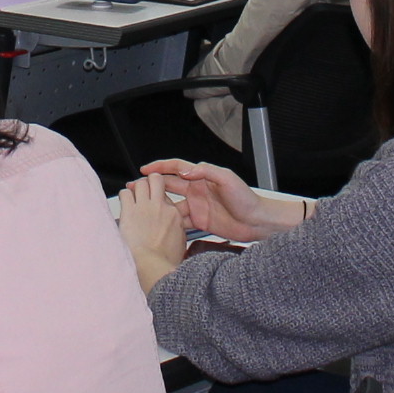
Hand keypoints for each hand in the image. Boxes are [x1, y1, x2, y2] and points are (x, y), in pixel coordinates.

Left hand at [118, 174, 190, 286]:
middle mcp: (160, 207)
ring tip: (132, 196)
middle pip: (156, 180)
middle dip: (149, 182)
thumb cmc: (164, 261)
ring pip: (140, 182)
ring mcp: (145, 207)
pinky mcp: (130, 211)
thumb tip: (172, 231)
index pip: (166, 195)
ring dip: (135, 188)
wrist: (152, 265)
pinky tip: (123, 203)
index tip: (154, 204)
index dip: (158, 198)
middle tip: (144, 190)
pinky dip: (123, 196)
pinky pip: (125, 193)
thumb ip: (176, 232)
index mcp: (174, 214)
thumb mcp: (180, 245)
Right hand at [135, 159, 301, 243]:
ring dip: (158, 206)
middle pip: (169, 186)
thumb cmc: (247, 198)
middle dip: (152, 186)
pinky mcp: (199, 222)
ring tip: (143, 209)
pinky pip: (179, 221)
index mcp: (202, 177)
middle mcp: (197, 191)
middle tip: (136, 189)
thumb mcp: (227, 179)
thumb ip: (206, 171)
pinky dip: (169, 222)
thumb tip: (187, 170)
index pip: (176, 168)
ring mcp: (197, 207)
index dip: (160, 167)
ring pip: (171, 204)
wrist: (257, 222)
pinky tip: (159, 225)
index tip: (144, 169)